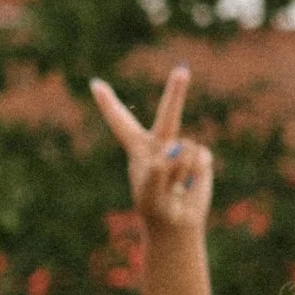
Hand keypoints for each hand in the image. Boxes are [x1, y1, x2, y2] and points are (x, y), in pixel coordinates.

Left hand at [91, 66, 212, 233]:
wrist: (176, 224)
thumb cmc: (155, 209)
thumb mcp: (149, 195)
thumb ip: (157, 172)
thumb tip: (176, 151)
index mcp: (138, 149)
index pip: (120, 122)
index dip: (108, 103)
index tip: (94, 84)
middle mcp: (160, 144)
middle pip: (168, 114)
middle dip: (176, 92)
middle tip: (182, 70)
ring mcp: (181, 150)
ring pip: (184, 148)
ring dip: (180, 171)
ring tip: (175, 187)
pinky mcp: (201, 158)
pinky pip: (200, 157)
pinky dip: (194, 173)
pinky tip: (190, 184)